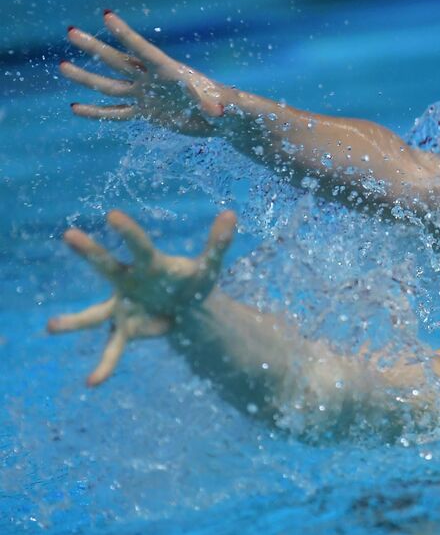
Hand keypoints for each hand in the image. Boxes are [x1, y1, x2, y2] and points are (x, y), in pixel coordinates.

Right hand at [46, 210, 235, 385]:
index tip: (111, 215)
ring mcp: (122, 308)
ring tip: (51, 326)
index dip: (128, 231)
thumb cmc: (191, 280)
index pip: (138, 245)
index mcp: (148, 264)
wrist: (184, 306)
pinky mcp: (126, 330)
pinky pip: (113, 350)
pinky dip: (105, 366)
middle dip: (90, 252)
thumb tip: (231, 214)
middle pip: (106, 266)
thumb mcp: (208, 265)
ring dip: (74, 321)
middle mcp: (127, 282)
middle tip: (69, 234)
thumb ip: (218, 243)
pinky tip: (93, 382)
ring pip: (94, 315)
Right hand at [63, 11, 230, 136]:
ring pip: (109, 85)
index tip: (106, 15)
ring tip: (61, 65)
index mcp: (169, 72)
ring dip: (85, 77)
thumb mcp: (222, 105)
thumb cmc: (227, 106)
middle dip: (93, 47)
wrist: (224, 118)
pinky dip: (96, 112)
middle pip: (116, 61)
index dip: (125, 34)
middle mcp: (152, 80)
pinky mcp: (145, 113)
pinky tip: (75, 107)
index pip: (142, 49)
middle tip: (70, 32)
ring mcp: (146, 95)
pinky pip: (115, 112)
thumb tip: (219, 112)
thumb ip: (216, 106)